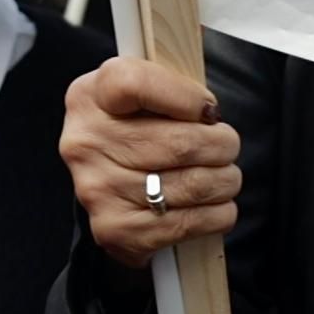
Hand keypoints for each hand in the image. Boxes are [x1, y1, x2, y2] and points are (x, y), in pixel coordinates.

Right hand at [66, 55, 238, 269]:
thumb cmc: (135, 130)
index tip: (206, 109)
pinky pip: (189, 223)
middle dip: (222, 146)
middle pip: (180, 144)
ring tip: (224, 176)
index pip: (135, 83)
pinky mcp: (115, 230)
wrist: (107, 184)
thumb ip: (171, 87)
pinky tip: (214, 204)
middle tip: (227, 146)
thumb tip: (209, 114)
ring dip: (225, 181)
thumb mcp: (143, 92)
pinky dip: (218, 214)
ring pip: (193, 185)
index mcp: (90, 96)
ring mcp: (98, 189)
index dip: (184, 96)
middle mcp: (86, 143)